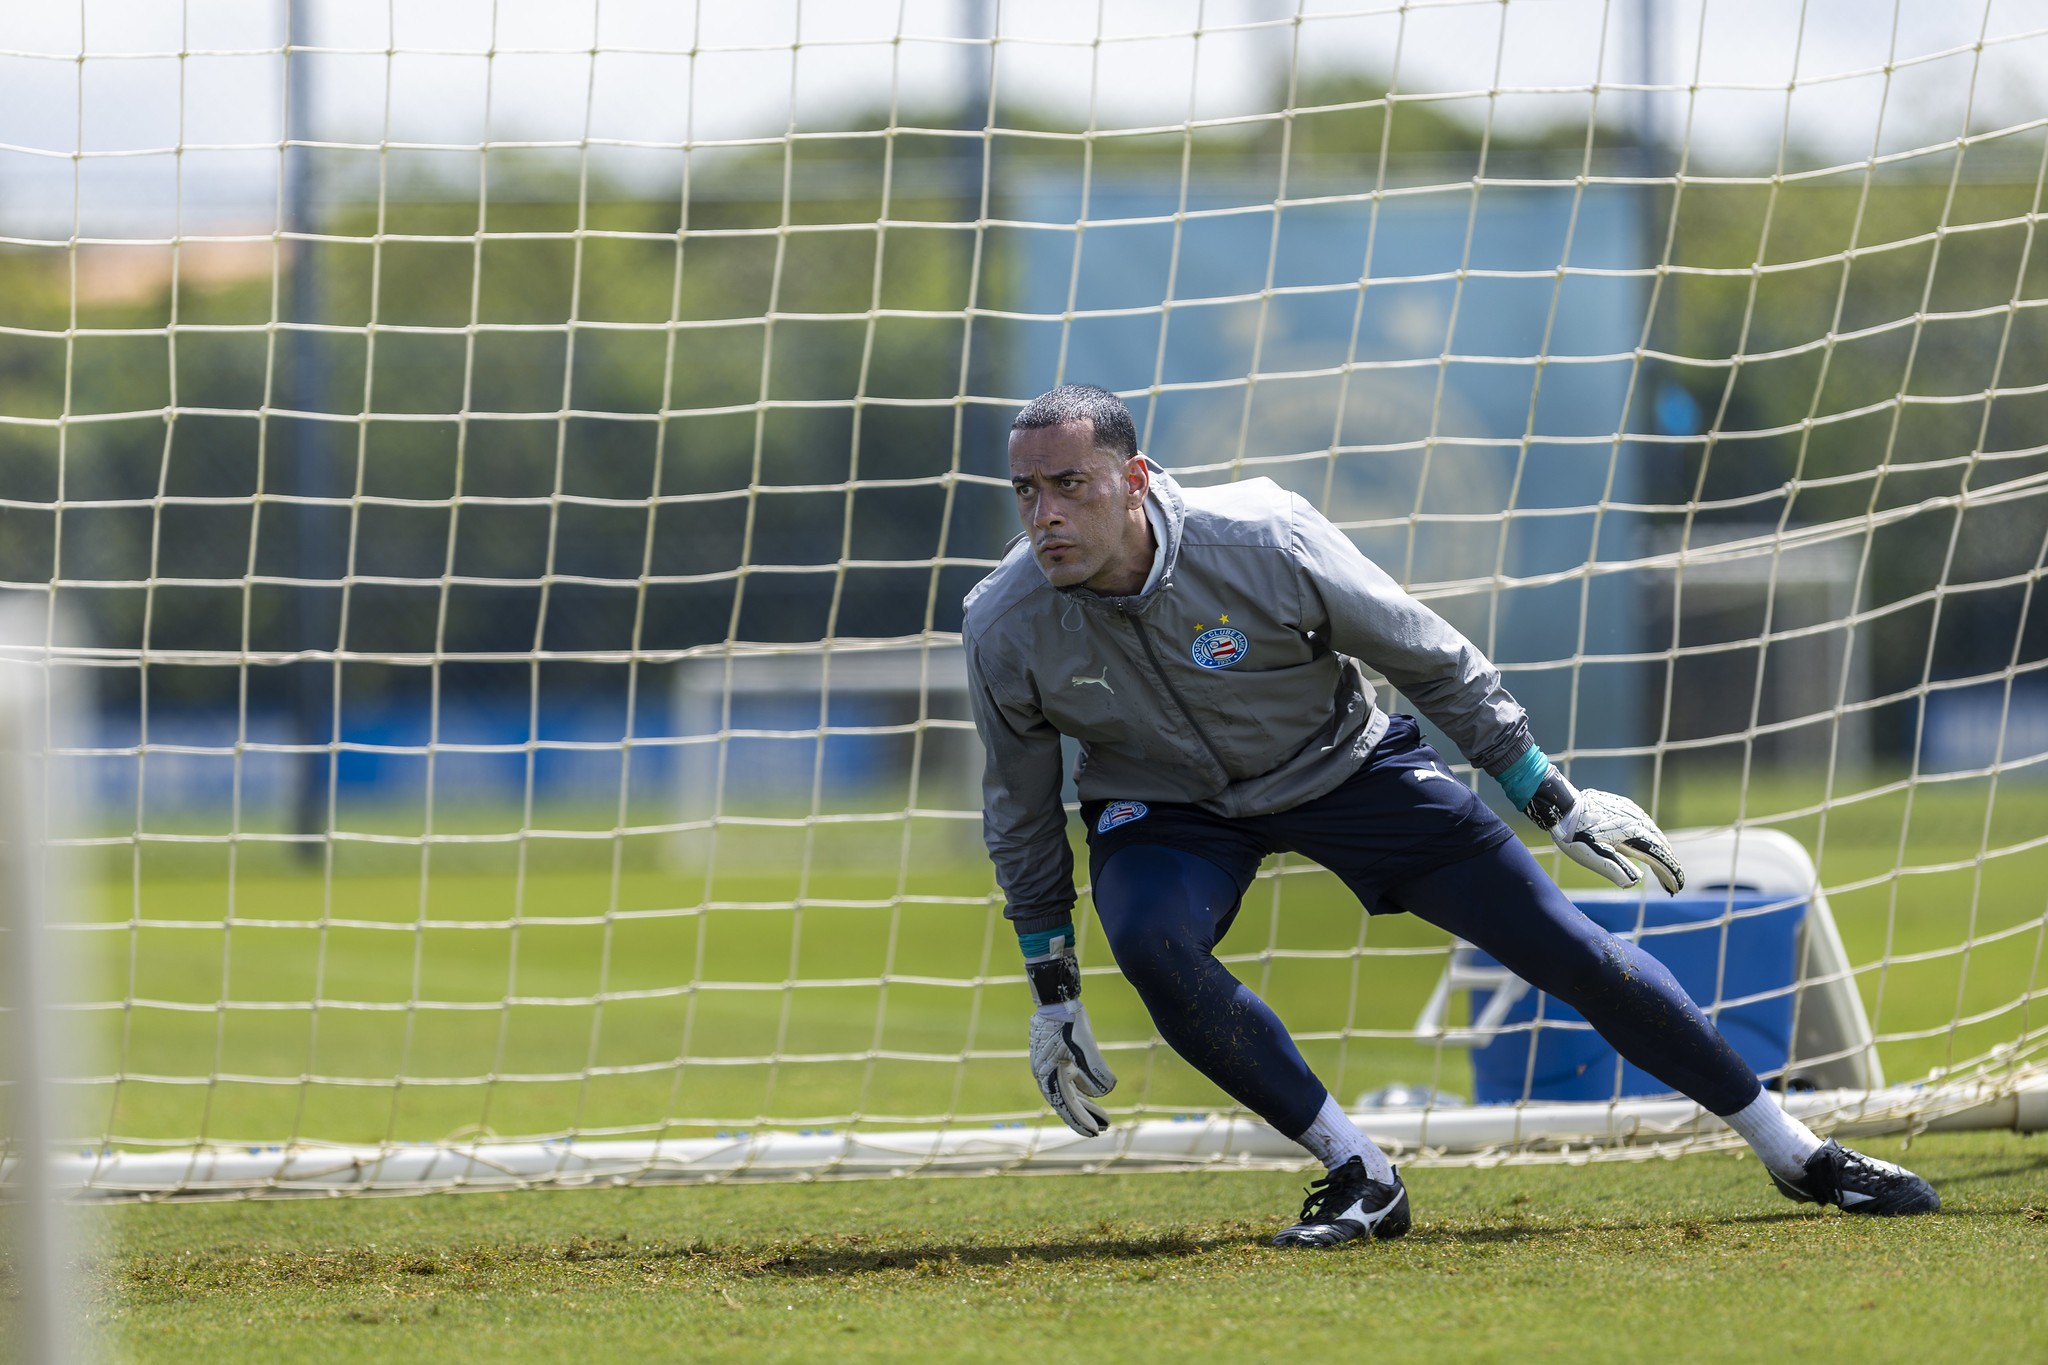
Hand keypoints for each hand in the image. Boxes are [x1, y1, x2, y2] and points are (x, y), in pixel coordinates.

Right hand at [1029, 1000, 1116, 1135]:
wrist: (1056, 997)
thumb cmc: (1067, 1018)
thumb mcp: (1084, 1043)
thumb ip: (1095, 1068)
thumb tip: (1107, 1091)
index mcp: (1046, 1072)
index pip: (1065, 1103)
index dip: (1080, 1119)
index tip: (1095, 1132)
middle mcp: (1045, 1073)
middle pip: (1066, 1101)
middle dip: (1084, 1116)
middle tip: (1102, 1130)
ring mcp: (1050, 1066)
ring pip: (1069, 1092)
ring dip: (1086, 1104)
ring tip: (1105, 1118)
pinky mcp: (1057, 1058)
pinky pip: (1070, 1080)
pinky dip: (1083, 1088)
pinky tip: (1095, 1094)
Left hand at [1523, 767, 1684, 893]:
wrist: (1561, 804)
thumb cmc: (1574, 833)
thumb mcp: (1592, 856)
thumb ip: (1614, 869)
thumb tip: (1633, 882)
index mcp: (1634, 832)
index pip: (1658, 856)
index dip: (1669, 872)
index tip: (1677, 886)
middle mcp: (1637, 819)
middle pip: (1659, 844)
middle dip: (1667, 863)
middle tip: (1672, 881)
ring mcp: (1630, 810)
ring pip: (1652, 832)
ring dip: (1659, 849)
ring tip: (1664, 865)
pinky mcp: (1622, 805)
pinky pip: (1642, 823)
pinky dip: (1649, 836)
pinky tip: (1646, 842)